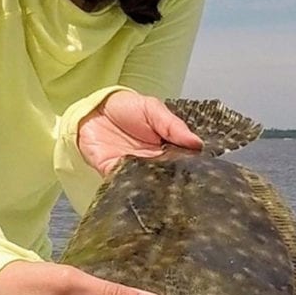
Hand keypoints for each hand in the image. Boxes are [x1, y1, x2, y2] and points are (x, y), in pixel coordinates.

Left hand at [78, 91, 202, 175]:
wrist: (94, 109)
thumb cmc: (125, 107)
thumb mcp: (153, 109)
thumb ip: (173, 126)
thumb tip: (197, 143)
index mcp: (166, 148)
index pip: (183, 163)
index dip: (191, 168)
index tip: (201, 173)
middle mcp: (152, 162)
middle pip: (167, 178)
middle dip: (174, 183)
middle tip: (184, 186)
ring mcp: (133, 169)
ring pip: (148, 185)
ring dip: (153, 187)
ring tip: (162, 186)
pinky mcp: (113, 172)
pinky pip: (123, 184)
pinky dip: (129, 186)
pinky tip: (137, 184)